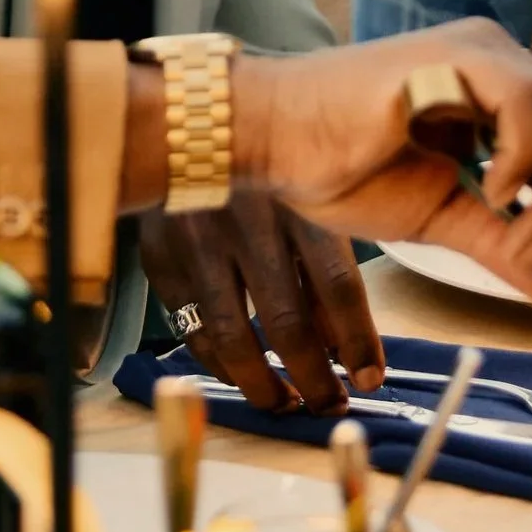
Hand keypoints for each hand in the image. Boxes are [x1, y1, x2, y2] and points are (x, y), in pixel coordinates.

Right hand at [133, 188, 383, 411]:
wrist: (178, 127)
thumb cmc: (264, 169)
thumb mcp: (308, 198)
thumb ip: (324, 267)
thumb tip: (343, 348)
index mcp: (299, 199)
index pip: (337, 285)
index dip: (358, 342)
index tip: (370, 379)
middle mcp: (248, 221)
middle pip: (288, 321)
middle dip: (314, 377)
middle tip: (331, 404)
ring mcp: (199, 241)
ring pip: (234, 336)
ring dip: (264, 385)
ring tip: (287, 404)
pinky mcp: (161, 257)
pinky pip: (192, 329)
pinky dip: (218, 363)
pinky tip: (240, 376)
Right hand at [235, 20, 531, 314]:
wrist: (270, 139)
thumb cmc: (341, 170)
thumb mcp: (442, 219)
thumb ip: (504, 247)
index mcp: (500, 97)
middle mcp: (502, 64)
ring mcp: (482, 53)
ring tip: (529, 243)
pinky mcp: (458, 55)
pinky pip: (526, 103)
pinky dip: (525, 158)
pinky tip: (497, 192)